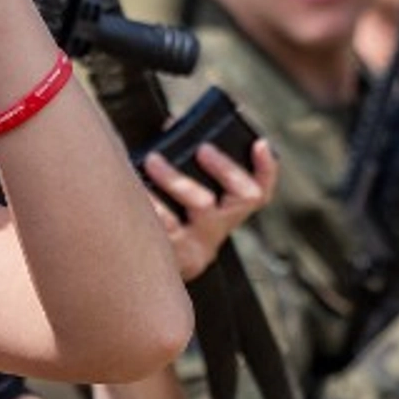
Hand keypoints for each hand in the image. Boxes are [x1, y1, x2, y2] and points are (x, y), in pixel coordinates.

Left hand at [142, 137, 278, 281]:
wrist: (146, 273)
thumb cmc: (165, 217)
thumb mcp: (184, 195)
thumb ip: (186, 161)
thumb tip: (172, 125)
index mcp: (228, 211)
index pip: (260, 191)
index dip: (266, 168)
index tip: (260, 143)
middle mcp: (219, 229)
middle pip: (241, 198)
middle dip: (225, 168)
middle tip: (202, 147)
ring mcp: (198, 245)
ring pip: (200, 207)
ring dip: (174, 180)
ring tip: (151, 160)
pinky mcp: (172, 256)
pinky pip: (164, 225)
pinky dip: (148, 202)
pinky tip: (133, 187)